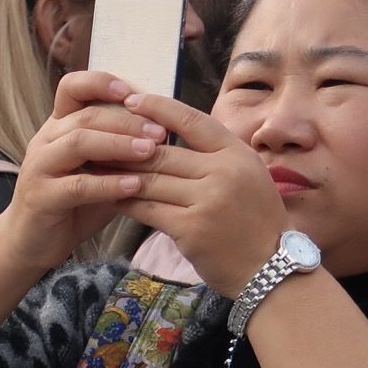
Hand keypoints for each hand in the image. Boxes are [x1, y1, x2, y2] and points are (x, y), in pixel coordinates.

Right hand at [0, 72, 164, 274]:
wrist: (33, 241)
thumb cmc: (75, 202)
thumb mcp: (99, 169)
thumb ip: (121, 149)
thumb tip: (167, 130)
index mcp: (59, 127)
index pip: (72, 88)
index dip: (101, 83)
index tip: (133, 92)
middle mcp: (46, 140)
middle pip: (85, 116)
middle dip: (126, 120)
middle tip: (160, 131)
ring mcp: (40, 167)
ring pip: (78, 143)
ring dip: (118, 144)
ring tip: (150, 151)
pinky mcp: (41, 198)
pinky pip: (77, 185)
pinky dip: (108, 184)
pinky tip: (134, 185)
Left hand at [105, 93, 288, 298]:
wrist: (270, 268)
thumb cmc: (256, 220)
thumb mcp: (248, 175)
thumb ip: (215, 154)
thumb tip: (171, 132)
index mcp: (237, 154)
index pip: (191, 119)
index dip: (157, 107)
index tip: (131, 100)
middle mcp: (223, 173)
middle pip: (162, 153)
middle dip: (126, 146)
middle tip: (97, 138)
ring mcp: (207, 201)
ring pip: (150, 180)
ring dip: (119, 175)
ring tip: (97, 167)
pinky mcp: (189, 229)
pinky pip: (147, 209)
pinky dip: (125, 202)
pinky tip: (111, 197)